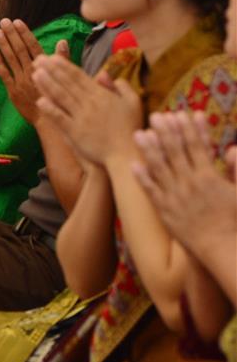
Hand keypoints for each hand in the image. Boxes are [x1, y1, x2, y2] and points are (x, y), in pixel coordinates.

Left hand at [0, 19, 69, 123]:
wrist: (48, 120)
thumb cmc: (58, 99)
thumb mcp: (64, 78)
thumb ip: (62, 59)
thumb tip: (63, 41)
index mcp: (44, 67)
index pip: (33, 46)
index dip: (24, 33)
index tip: (17, 22)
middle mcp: (32, 72)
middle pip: (20, 49)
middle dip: (12, 34)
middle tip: (4, 21)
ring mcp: (21, 81)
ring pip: (11, 59)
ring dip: (4, 45)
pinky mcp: (13, 91)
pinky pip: (4, 76)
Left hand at [32, 54, 142, 164]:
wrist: (126, 154)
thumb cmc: (131, 129)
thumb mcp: (133, 102)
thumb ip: (121, 86)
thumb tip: (105, 73)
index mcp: (102, 94)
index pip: (79, 76)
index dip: (64, 66)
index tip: (52, 57)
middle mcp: (89, 103)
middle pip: (67, 83)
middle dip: (51, 70)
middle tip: (37, 59)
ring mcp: (81, 118)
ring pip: (61, 97)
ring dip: (47, 84)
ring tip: (34, 74)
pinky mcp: (75, 133)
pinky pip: (60, 118)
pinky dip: (49, 109)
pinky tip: (39, 101)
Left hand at [132, 110, 236, 260]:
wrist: (221, 248)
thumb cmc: (235, 221)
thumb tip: (232, 149)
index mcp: (209, 176)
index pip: (196, 146)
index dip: (188, 128)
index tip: (180, 114)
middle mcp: (190, 183)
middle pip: (175, 152)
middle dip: (165, 132)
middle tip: (155, 115)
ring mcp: (176, 197)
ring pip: (159, 168)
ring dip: (149, 149)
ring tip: (139, 134)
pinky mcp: (165, 211)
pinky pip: (151, 191)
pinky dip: (142, 178)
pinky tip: (134, 165)